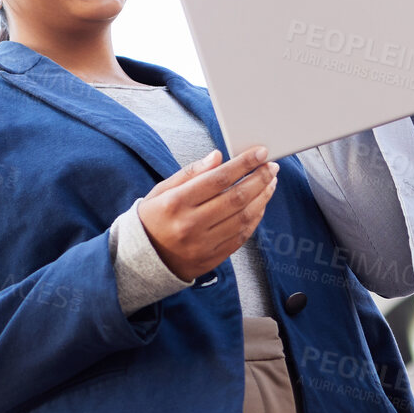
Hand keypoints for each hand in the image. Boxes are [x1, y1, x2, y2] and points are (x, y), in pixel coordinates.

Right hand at [137, 146, 276, 279]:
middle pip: (236, 198)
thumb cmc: (153, 218)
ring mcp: (202, 244)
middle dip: (259, 178)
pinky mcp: (211, 258)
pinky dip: (255, 218)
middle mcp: (190, 224)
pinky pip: (241, 236)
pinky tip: (260, 204)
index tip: (260, 152)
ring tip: (270, 182)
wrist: (142, 259)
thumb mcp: (162, 190)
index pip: (218, 178)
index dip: (244, 164)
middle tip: (271, 166)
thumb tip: (218, 157)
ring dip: (262, 197)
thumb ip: (190, 173)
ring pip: (243, 218)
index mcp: (176, 203)